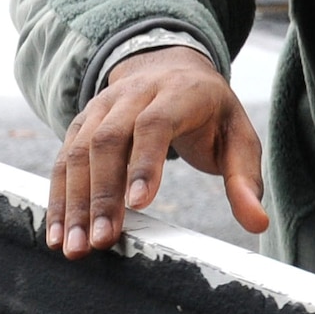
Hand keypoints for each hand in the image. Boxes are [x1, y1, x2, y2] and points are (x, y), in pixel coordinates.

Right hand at [46, 45, 267, 258]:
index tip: (139, 204)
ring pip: (78, 150)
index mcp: (179, 93)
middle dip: (102, 194)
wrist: (171, 67)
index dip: (146, 161)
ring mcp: (102, 106)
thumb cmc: (209, 112)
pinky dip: (58, 197)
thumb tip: (257, 222)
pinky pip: (62, 159)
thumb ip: (245, 178)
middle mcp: (133, 94)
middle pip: (109, 139)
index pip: (156, 123)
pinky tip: (57, 233)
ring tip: (74, 246)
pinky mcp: (82, 123)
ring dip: (74, 201)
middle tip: (101, 241)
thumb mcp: (238, 137)